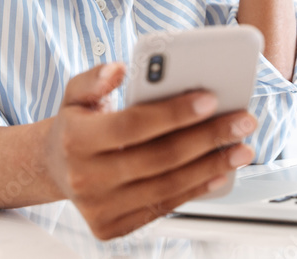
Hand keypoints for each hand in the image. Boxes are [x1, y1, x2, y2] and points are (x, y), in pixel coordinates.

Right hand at [45, 62, 257, 239]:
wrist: (54, 168)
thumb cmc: (75, 125)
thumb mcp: (75, 93)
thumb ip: (95, 77)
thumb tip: (118, 69)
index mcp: (75, 140)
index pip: (133, 125)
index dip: (174, 113)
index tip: (210, 99)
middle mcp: (85, 178)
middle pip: (159, 158)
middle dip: (207, 138)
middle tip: (241, 121)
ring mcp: (99, 207)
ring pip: (167, 186)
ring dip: (211, 166)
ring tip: (241, 147)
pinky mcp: (112, 226)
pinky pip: (163, 207)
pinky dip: (196, 190)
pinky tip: (220, 172)